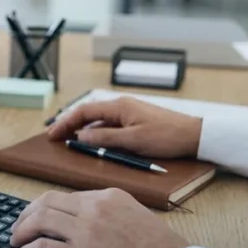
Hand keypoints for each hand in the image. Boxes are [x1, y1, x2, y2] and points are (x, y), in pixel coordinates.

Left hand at [11, 189, 188, 247]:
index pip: (67, 197)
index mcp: (109, 197)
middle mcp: (94, 208)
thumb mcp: (137, 219)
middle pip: (47, 203)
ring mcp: (85, 231)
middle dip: (27, 214)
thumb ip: (112, 217)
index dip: (47, 207)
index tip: (38, 216)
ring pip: (39, 220)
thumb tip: (89, 227)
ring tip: (15, 241)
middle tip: (19, 227)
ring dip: (21, 231)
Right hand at [48, 98, 202, 158]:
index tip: (52, 134)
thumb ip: (105, 138)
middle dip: (69, 124)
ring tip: (69, 140)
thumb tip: (81, 136)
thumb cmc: (166, 137)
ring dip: (82, 129)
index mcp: (119, 106)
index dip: (65, 123)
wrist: (195, 136)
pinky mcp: (135, 121)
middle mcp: (121, 106)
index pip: (83, 111)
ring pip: (98, 119)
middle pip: (88, 113)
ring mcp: (129, 113)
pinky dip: (97, 132)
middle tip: (55, 137)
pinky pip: (109, 125)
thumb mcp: (133, 140)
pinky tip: (94, 142)